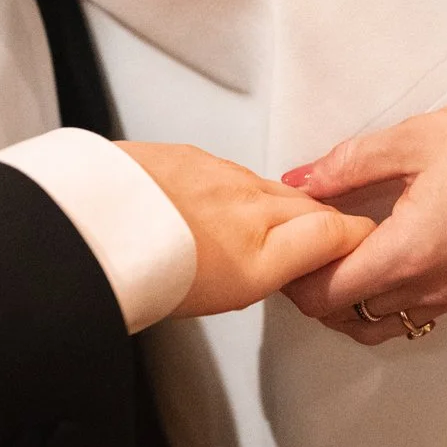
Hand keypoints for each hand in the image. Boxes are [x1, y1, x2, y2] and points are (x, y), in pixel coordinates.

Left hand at [119, 142, 375, 318]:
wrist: (86, 229)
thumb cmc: (151, 270)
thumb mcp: (238, 288)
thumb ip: (283, 262)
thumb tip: (311, 253)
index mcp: (265, 237)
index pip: (327, 229)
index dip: (351, 235)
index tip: (361, 240)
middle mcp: (246, 198)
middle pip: (298, 202)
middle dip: (318, 216)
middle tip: (327, 235)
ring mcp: (211, 173)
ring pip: (259, 186)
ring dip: (272, 203)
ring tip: (262, 228)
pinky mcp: (178, 158)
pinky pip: (220, 171)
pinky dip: (229, 189)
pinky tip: (211, 207)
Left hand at [280, 99, 446, 344]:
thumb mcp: (417, 138)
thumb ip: (348, 164)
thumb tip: (300, 182)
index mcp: (407, 253)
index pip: (324, 295)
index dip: (295, 272)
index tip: (292, 236)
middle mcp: (428, 288)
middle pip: (345, 317)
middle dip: (314, 287)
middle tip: (309, 242)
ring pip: (378, 323)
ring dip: (349, 299)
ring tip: (344, 252)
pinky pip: (413, 312)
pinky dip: (385, 297)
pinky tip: (385, 254)